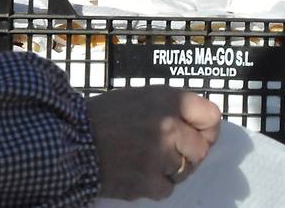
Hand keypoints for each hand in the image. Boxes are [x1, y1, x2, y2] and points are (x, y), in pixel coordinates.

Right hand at [89, 89, 220, 200]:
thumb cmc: (108, 115)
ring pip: (185, 171)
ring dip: (171, 168)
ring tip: (148, 159)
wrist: (72, 140)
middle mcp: (169, 127)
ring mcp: (159, 157)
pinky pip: (168, 188)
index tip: (199, 133)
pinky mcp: (147, 183)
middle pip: (202, 149)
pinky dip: (156, 184)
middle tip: (171, 151)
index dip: (207, 128)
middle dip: (190, 152)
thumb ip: (175, 107)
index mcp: (170, 100)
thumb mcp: (145, 96)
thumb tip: (201, 125)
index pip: (212, 117)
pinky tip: (139, 172)